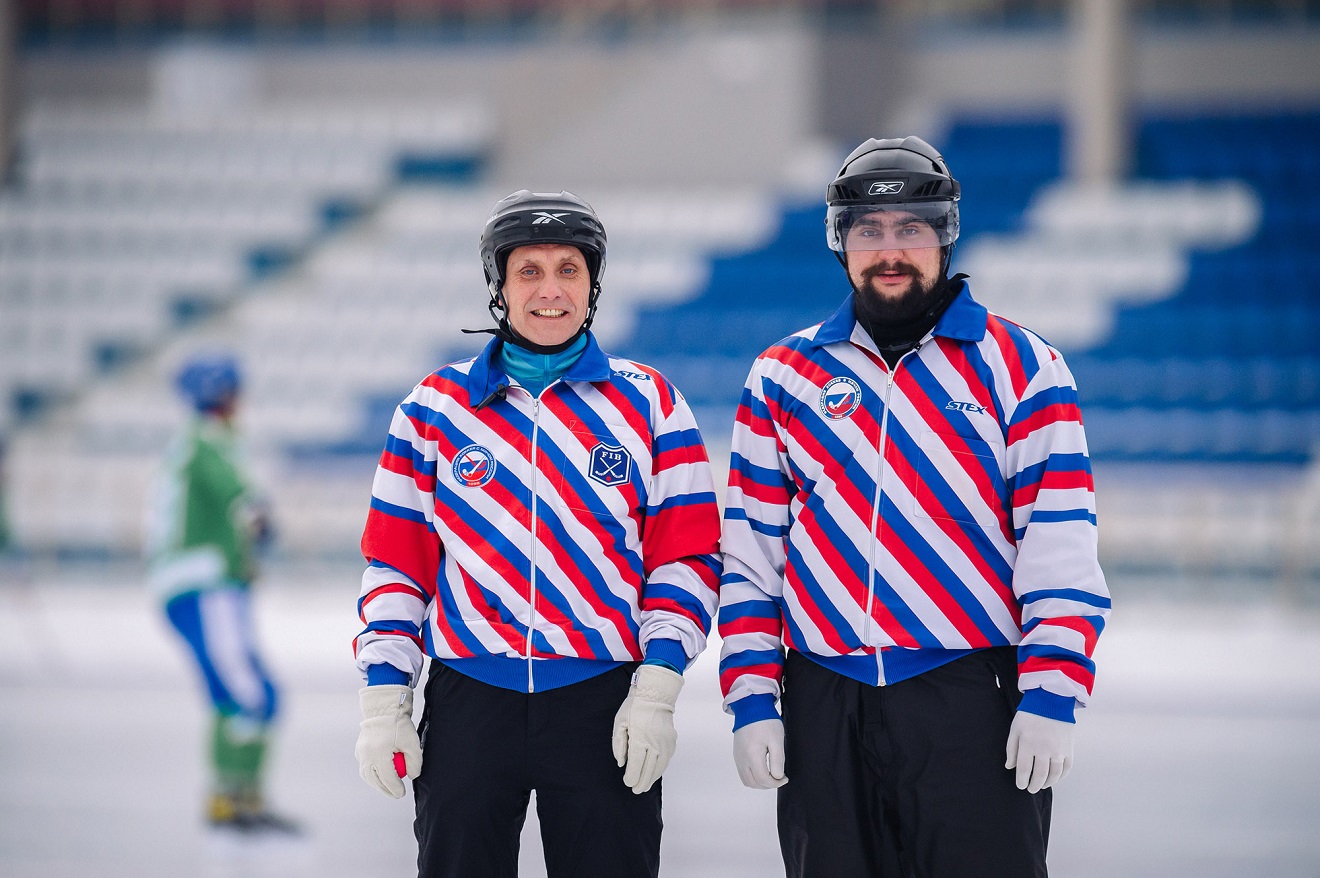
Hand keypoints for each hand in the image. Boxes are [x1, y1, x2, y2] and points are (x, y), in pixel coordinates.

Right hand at [356, 685, 422, 797]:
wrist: (383, 707)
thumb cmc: (399, 723)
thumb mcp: (412, 742)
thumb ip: (414, 761)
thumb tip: (412, 775)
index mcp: (379, 752)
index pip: (387, 777)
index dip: (395, 788)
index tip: (402, 793)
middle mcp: (366, 754)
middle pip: (374, 780)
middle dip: (385, 790)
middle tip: (396, 794)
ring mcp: (361, 752)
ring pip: (367, 775)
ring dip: (377, 784)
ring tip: (388, 788)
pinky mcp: (359, 749)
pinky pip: (364, 767)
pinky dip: (372, 774)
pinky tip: (380, 776)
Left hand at [611, 664, 683, 793]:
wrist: (655, 695)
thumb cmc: (634, 708)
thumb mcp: (619, 723)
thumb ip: (619, 744)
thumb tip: (621, 763)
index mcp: (639, 738)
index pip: (636, 765)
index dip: (631, 777)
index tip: (627, 783)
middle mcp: (654, 743)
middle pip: (648, 769)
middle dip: (641, 782)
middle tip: (636, 790)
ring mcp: (665, 743)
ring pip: (659, 767)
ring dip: (652, 779)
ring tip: (645, 786)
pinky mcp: (671, 741)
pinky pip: (666, 760)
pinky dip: (660, 769)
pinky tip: (654, 774)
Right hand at [733, 718, 786, 788]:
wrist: (751, 707)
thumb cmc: (765, 721)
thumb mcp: (777, 741)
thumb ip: (778, 761)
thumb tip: (778, 777)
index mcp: (752, 755)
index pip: (763, 780)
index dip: (776, 783)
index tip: (785, 778)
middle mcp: (742, 759)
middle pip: (753, 783)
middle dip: (768, 784)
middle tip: (779, 778)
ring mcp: (738, 757)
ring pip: (747, 780)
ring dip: (759, 782)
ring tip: (771, 774)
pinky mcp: (737, 754)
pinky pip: (743, 772)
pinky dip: (753, 776)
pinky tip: (762, 768)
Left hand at [1005, 710, 1073, 793]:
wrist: (1052, 701)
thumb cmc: (1030, 714)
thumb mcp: (1015, 729)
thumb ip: (1012, 749)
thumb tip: (1010, 767)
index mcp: (1028, 744)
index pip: (1024, 770)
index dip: (1022, 781)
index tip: (1020, 785)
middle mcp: (1044, 749)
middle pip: (1039, 776)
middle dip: (1034, 785)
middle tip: (1030, 789)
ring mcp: (1058, 750)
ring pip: (1053, 775)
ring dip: (1047, 783)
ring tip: (1041, 785)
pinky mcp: (1069, 749)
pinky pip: (1066, 768)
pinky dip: (1060, 777)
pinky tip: (1054, 778)